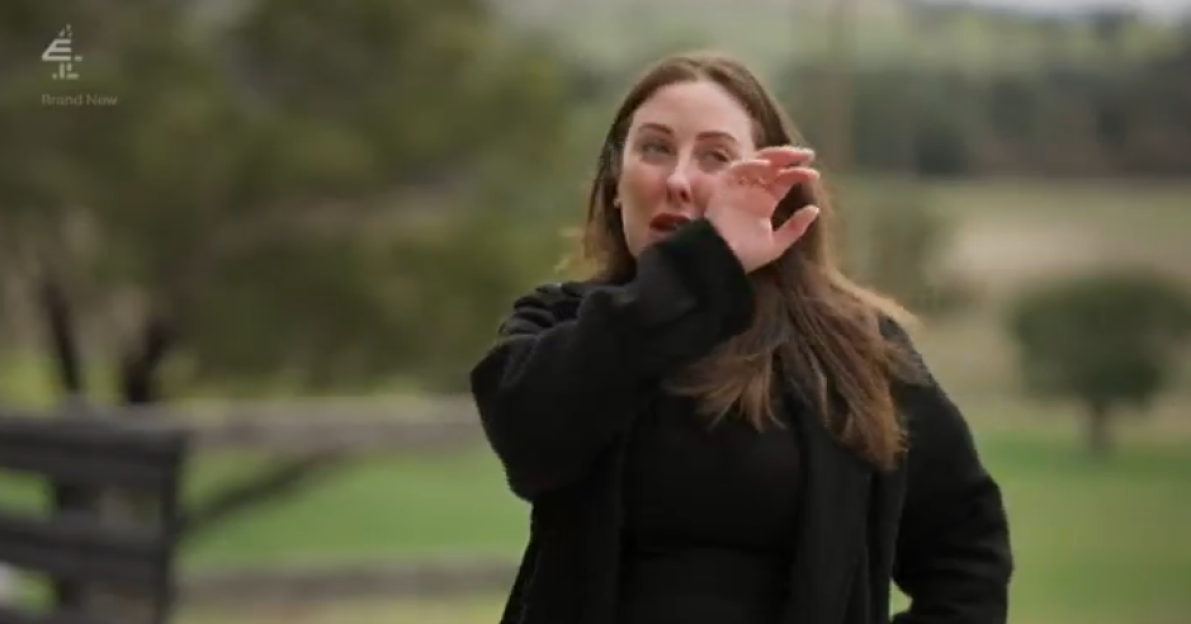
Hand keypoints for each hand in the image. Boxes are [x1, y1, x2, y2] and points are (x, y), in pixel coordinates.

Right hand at [705, 146, 820, 272]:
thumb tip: (814, 209)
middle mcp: (752, 191)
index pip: (783, 180)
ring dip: (775, 156)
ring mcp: (738, 187)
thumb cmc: (744, 256)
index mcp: (764, 202)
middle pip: (773, 166)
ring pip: (757, 161)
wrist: (718, 261)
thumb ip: (794, 228)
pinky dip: (751, 165)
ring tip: (792, 155)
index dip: (798, 174)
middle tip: (808, 155)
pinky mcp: (723, 187)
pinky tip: (767, 166)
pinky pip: (737, 169)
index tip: (814, 175)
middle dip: (789, 157)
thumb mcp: (775, 244)